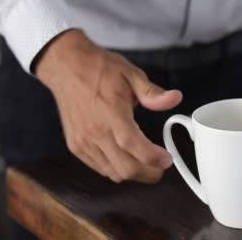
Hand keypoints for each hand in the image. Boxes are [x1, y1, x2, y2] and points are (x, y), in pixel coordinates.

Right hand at [36, 30, 182, 182]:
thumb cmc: (99, 69)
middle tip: (161, 166)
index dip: (152, 157)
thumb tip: (175, 98)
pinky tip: (126, 158)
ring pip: (112, 172)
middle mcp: (95, 131)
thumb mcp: (131, 74)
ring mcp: (83, 141)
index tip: (167, 159)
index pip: (132, 144)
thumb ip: (153, 93)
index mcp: (111, 112)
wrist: (66, 67)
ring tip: (146, 162)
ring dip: (133, 173)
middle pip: (124, 167)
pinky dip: (116, 168)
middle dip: (148, 173)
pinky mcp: (75, 146)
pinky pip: (99, 168)